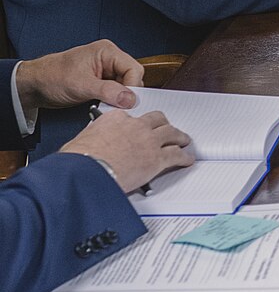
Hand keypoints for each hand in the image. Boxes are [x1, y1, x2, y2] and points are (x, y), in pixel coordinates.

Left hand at [14, 40, 143, 111]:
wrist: (33, 85)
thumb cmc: (51, 77)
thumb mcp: (81, 85)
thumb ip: (108, 91)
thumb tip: (130, 99)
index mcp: (107, 52)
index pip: (133, 69)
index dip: (133, 86)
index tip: (127, 102)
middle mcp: (109, 59)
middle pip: (132, 77)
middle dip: (126, 93)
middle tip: (117, 106)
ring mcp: (105, 71)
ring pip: (124, 86)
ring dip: (118, 98)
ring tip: (106, 105)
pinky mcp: (101, 82)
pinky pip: (115, 92)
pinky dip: (112, 100)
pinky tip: (103, 105)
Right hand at [61, 110, 193, 193]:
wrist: (86, 174)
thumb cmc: (78, 161)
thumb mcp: (80, 141)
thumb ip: (92, 138)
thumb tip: (89, 146)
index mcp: (114, 119)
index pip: (131, 117)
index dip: (136, 124)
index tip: (139, 128)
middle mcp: (135, 126)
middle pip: (156, 119)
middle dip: (162, 124)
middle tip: (166, 129)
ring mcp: (148, 140)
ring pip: (171, 133)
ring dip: (179, 137)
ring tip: (182, 141)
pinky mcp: (157, 158)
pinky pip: (176, 155)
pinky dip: (184, 157)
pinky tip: (186, 159)